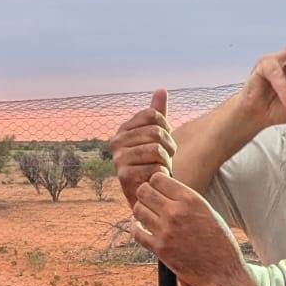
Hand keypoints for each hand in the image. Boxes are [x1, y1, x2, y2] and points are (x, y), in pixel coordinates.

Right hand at [110, 88, 173, 206]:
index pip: (153, 115)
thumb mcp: (156, 137)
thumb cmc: (153, 164)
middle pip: (156, 132)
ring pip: (157, 149)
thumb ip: (157, 114)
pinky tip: (155, 181)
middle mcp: (116, 142)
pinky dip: (162, 175)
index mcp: (123, 129)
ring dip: (166, 162)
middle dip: (168, 147)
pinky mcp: (125, 176)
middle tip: (165, 159)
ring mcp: (119, 159)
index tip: (164, 142)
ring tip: (160, 169)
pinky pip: (156, 167)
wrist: (148, 195)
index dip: (166, 128)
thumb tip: (161, 90)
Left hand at [130, 171, 246, 285]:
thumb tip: (165, 190)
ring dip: (140, 210)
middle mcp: (176, 212)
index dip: (156, 182)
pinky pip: (136, 232)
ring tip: (147, 214)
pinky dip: (135, 227)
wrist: (222, 272)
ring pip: (138, 209)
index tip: (159, 189)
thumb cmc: (218, 242)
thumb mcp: (207, 211)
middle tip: (150, 200)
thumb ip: (186, 200)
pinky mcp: (159, 249)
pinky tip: (140, 225)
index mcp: (191, 200)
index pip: (158, 179)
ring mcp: (166, 231)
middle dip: (145, 194)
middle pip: (144, 191)